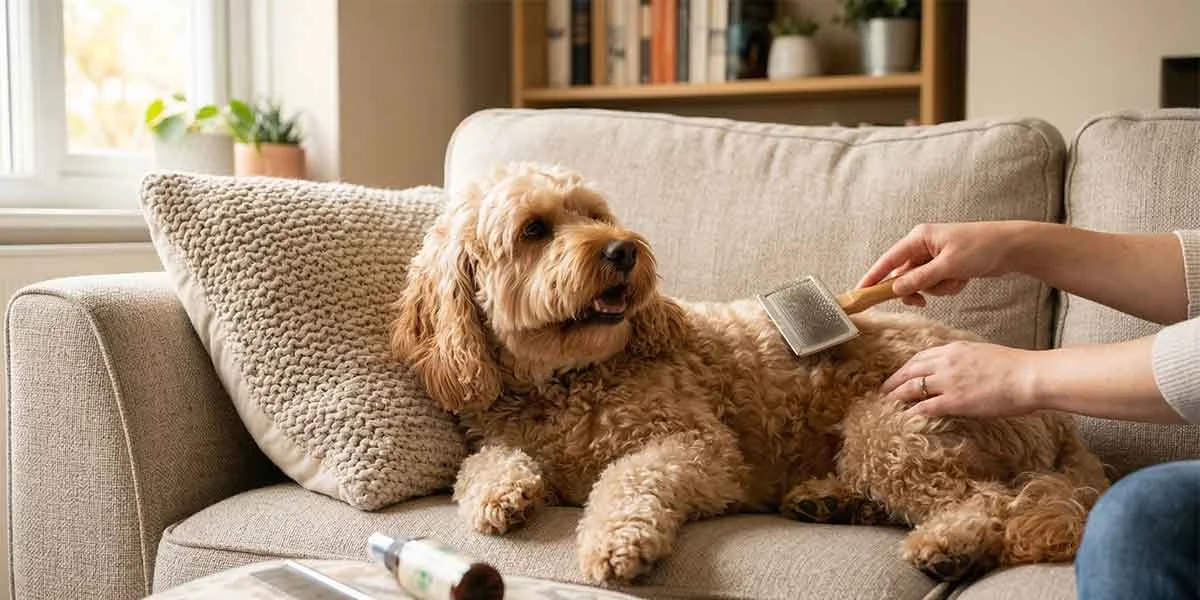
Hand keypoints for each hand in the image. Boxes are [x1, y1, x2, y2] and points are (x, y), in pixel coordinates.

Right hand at [858, 222, 1029, 306]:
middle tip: (921, 301)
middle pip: (905, 275)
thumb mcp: (948, 266)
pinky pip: (937, 284)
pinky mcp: (946, 266)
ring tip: (958, 278)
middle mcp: (923, 246)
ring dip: (939, 287)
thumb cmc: (981, 247)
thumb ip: (919, 279)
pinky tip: (964, 278)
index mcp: (919, 238)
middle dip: (917, 288)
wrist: (1011, 247)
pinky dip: (949, 286)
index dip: (873, 276)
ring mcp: (935, 257)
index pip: (888, 260)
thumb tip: (896, 290)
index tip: (860, 292)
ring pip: (922, 283)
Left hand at [881, 341, 1039, 417]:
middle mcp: (946, 362)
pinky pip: (925, 407)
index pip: (920, 357)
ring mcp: (948, 381)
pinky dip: (912, 412)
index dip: (907, 368)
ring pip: (911, 388)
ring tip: (887, 404)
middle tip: (883, 390)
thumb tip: (958, 369)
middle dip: (894, 381)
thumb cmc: (1015, 367)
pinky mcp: (954, 401)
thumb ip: (964, 360)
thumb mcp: (982, 354)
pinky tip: (905, 418)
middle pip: (910, 371)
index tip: (900, 375)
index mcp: (953, 349)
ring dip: (896, 396)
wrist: (1029, 376)